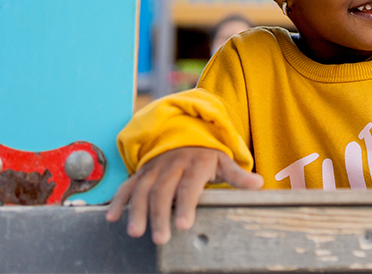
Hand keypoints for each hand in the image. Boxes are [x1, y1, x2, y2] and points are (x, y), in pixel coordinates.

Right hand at [105, 147, 263, 244]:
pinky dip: (118, 200)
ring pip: (142, 189)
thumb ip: (238, 175)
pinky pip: (128, 185)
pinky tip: (112, 217)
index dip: (186, 204)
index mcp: (195, 163)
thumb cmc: (207, 155)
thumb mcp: (224, 161)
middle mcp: (172, 164)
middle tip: (161, 238)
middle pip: (163, 191)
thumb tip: (259, 183)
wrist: (184, 134)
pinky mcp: (142, 173)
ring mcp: (155, 168)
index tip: (184, 225)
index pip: (190, 185)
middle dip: (160, 215)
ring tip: (136, 232)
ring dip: (137, 210)